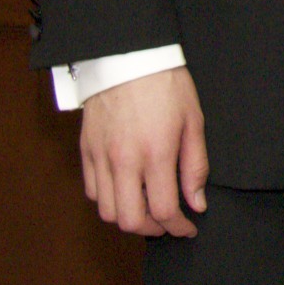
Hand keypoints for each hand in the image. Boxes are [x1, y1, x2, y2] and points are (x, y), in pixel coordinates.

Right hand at [80, 67, 207, 236]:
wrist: (128, 55)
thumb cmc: (166, 84)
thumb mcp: (194, 120)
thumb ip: (195, 165)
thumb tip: (197, 202)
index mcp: (155, 153)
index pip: (164, 210)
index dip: (179, 227)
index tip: (188, 228)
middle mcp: (123, 161)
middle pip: (130, 220)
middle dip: (153, 229)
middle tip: (168, 222)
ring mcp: (100, 157)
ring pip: (107, 211)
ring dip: (129, 218)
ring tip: (147, 209)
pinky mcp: (86, 150)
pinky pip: (92, 190)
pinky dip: (108, 200)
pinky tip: (126, 191)